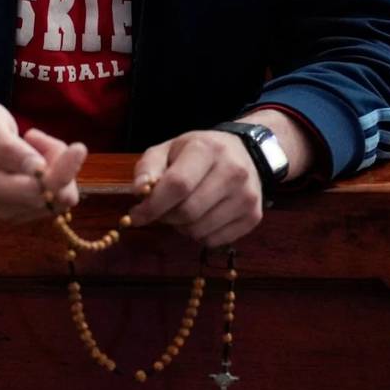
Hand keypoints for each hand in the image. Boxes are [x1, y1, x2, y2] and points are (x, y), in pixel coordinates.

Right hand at [0, 98, 85, 222]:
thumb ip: (8, 147)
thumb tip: (37, 169)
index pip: (35, 190)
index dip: (61, 172)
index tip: (79, 147)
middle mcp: (0, 208)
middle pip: (55, 196)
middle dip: (57, 162)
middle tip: (33, 135)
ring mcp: (15, 214)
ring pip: (62, 196)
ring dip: (56, 165)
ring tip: (29, 143)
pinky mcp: (27, 212)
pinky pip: (59, 196)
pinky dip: (55, 172)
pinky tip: (33, 156)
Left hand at [128, 131, 262, 246]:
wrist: (244, 153)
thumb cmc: (198, 152)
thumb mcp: (168, 149)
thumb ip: (148, 168)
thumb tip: (139, 192)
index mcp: (206, 150)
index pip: (177, 185)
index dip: (152, 205)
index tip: (135, 215)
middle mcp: (232, 172)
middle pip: (188, 211)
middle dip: (165, 217)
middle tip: (161, 211)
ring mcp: (247, 196)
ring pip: (199, 230)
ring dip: (181, 227)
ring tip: (182, 210)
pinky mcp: (254, 216)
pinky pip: (214, 240)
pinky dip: (199, 235)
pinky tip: (200, 217)